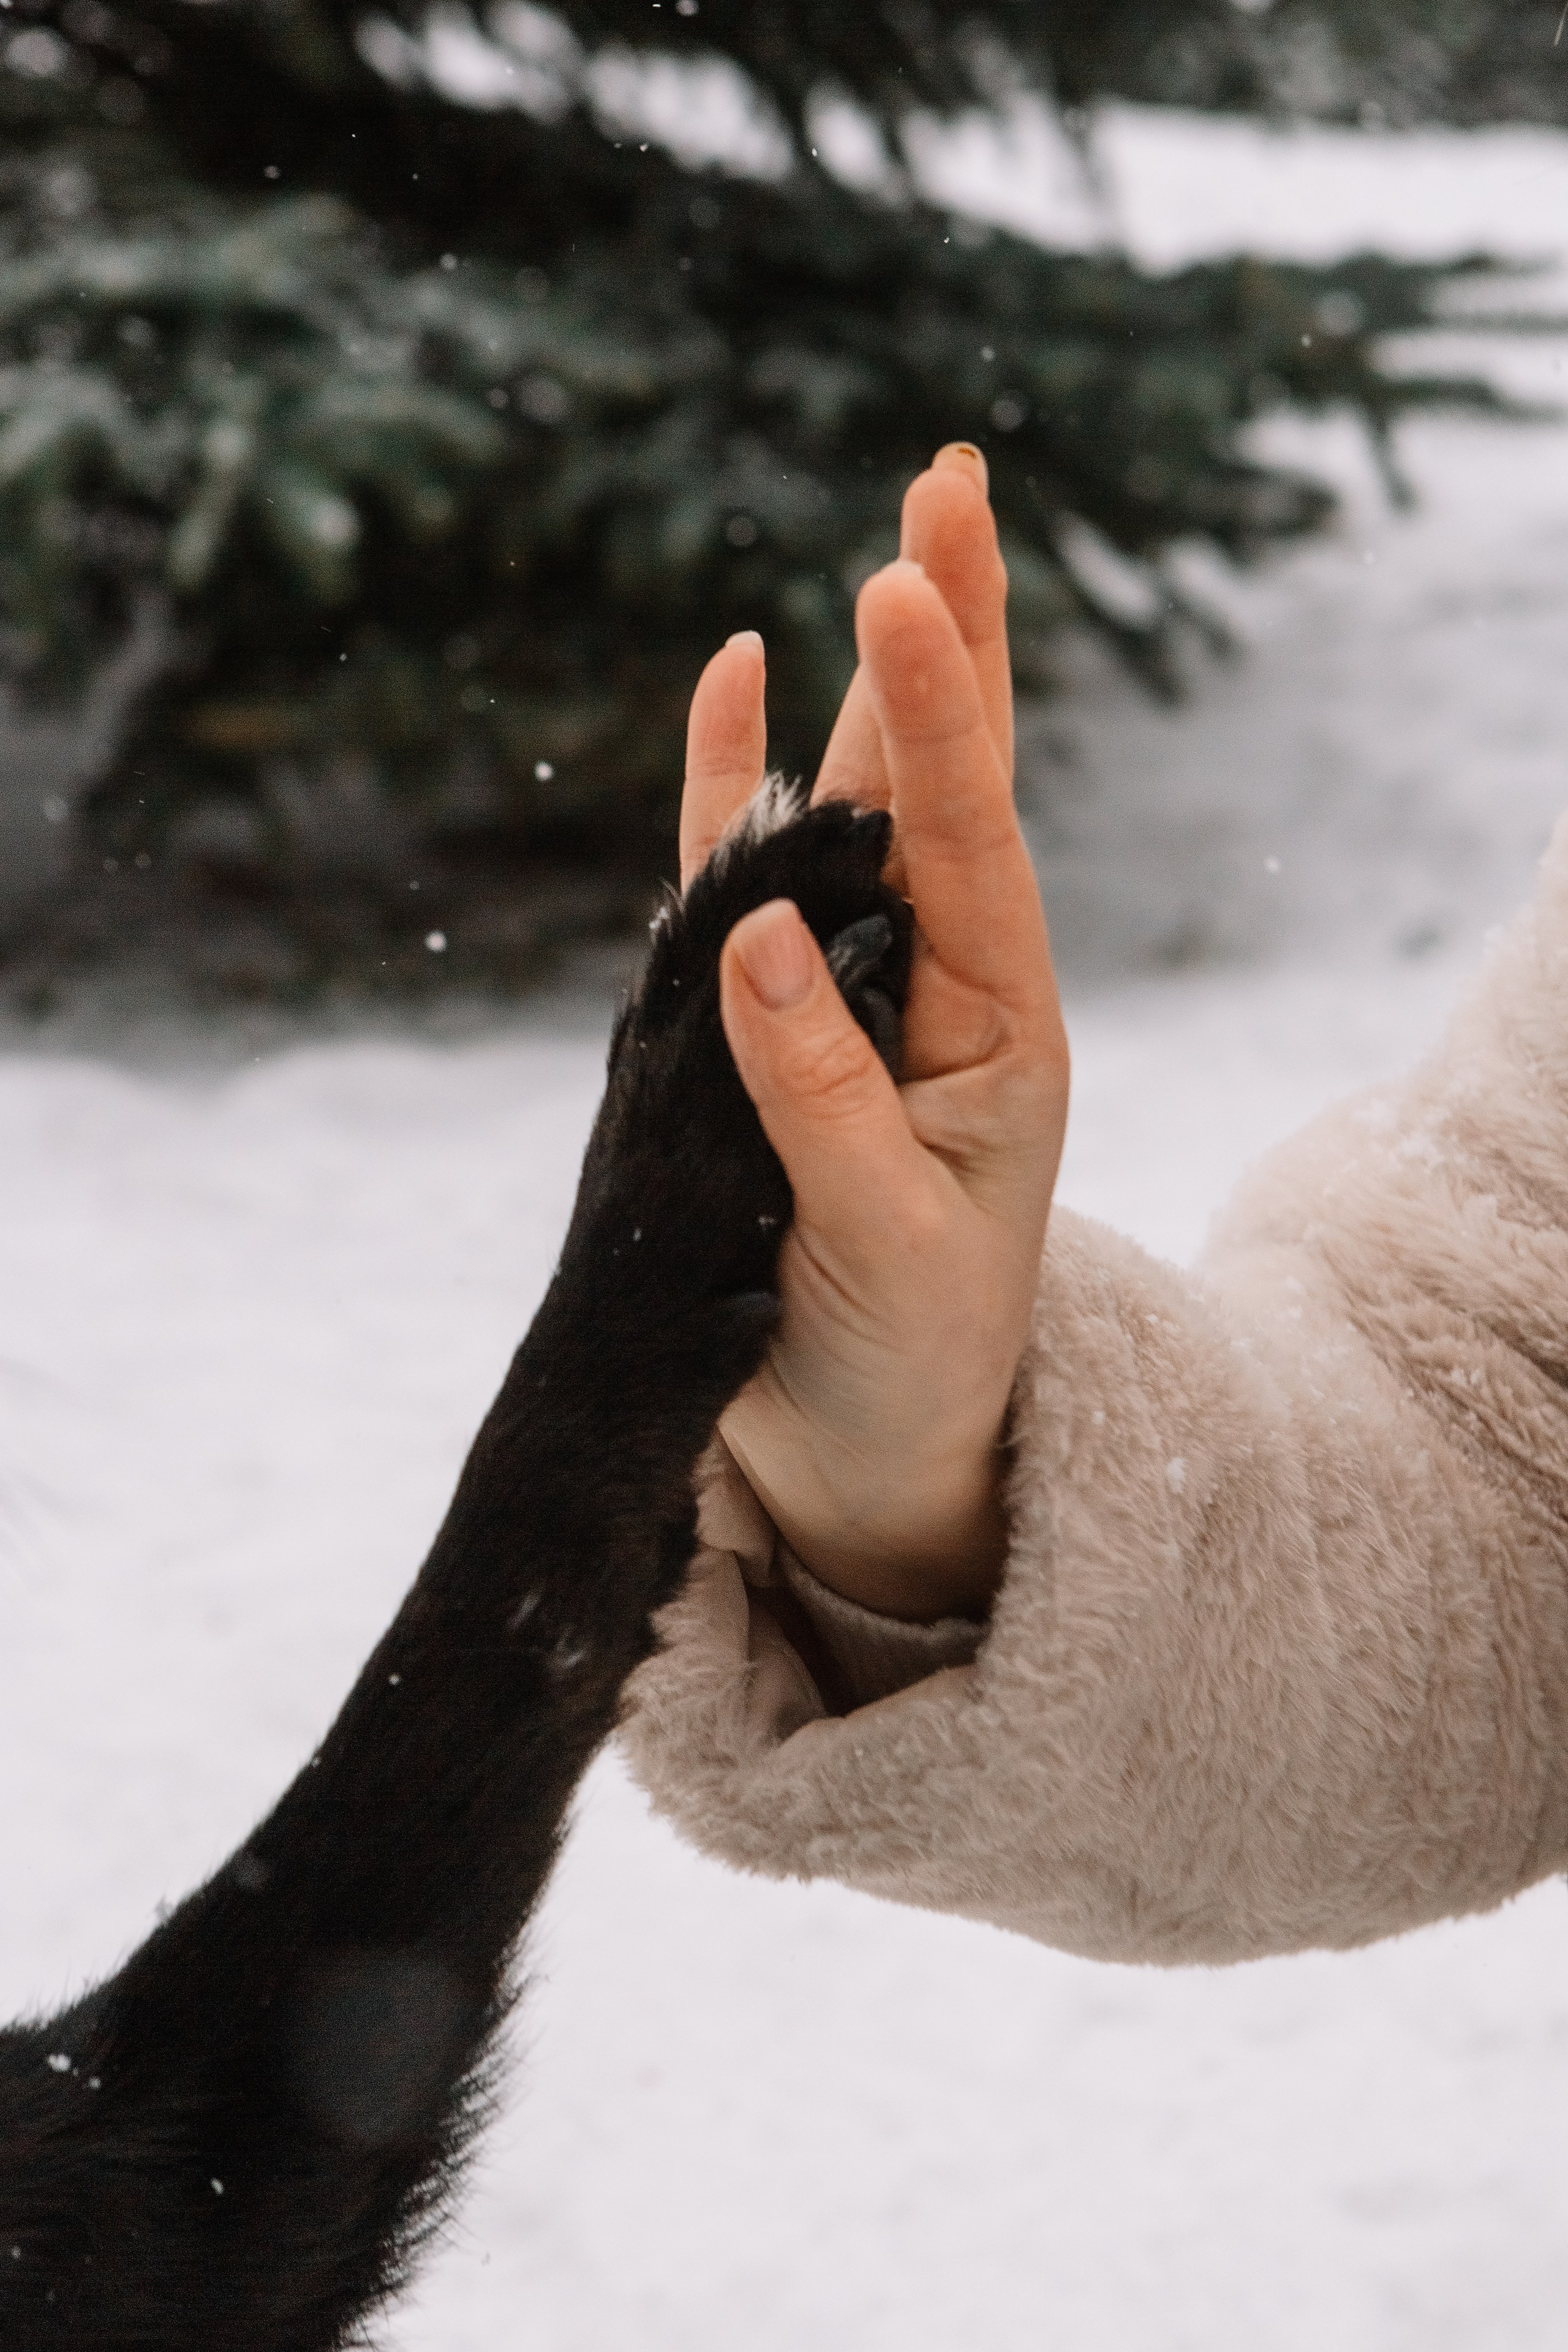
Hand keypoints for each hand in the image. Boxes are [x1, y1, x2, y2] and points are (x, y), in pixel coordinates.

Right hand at [680, 446, 1068, 1620]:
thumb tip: (752, 932)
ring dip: (858, 686)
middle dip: (949, 636)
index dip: (935, 713)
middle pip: (940, 784)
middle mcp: (932, 989)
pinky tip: (739, 675)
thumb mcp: (886, 1242)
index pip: (970, 840)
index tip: (903, 580)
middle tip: (953, 479)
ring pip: (849, 812)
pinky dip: (734, 788)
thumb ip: (819, 1095)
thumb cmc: (906, 1358)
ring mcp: (851, 994)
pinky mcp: (767, 1023)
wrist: (863, 1448)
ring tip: (885, 543)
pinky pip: (743, 882)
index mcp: (995, 1033)